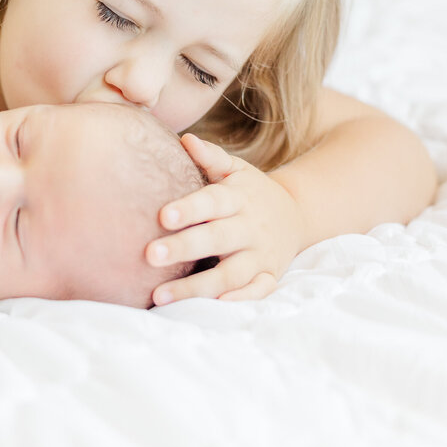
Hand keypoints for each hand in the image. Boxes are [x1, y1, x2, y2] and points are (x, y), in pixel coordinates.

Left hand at [146, 135, 307, 303]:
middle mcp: (249, 228)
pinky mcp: (268, 277)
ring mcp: (260, 256)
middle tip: (149, 254)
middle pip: (216, 239)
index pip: (211, 202)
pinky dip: (238, 301)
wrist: (296, 215)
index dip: (189, 209)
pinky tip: (210, 307)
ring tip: (159, 296)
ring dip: (196, 287)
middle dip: (183, 248)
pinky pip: (256, 292)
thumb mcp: (236, 170)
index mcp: (237, 198)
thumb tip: (186, 140)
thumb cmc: (250, 192)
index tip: (162, 215)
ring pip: (229, 275)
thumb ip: (211, 157)